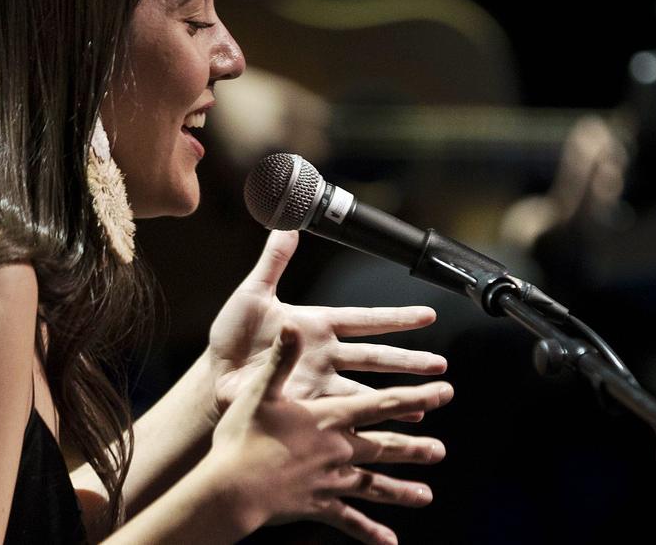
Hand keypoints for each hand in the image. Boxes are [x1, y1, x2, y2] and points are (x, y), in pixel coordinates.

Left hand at [207, 230, 446, 422]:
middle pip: (376, 358)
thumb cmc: (233, 334)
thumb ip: (274, 261)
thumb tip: (285, 223)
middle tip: (441, 366)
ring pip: (367, 390)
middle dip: (409, 362)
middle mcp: (326, 354)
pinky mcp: (307, 407)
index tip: (429, 315)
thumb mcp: (253, 294)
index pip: (366, 320)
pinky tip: (390, 431)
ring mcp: (319, 383)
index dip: (397, 318)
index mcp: (318, 324)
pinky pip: (343, 416)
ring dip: (397, 397)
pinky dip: (369, 424)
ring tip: (427, 404)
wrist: (214, 374)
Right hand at [208, 327, 452, 544]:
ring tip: (425, 496)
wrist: (233, 489)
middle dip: (415, 448)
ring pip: (374, 485)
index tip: (445, 392)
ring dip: (402, 490)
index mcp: (330, 417)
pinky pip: (350, 520)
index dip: (418, 396)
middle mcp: (339, 449)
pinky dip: (370, 531)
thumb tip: (292, 325)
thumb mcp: (261, 392)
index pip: (384, 404)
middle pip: (385, 447)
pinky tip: (389, 542)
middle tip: (441, 450)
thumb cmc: (244, 438)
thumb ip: (281, 359)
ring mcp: (331, 481)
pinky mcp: (318, 505)